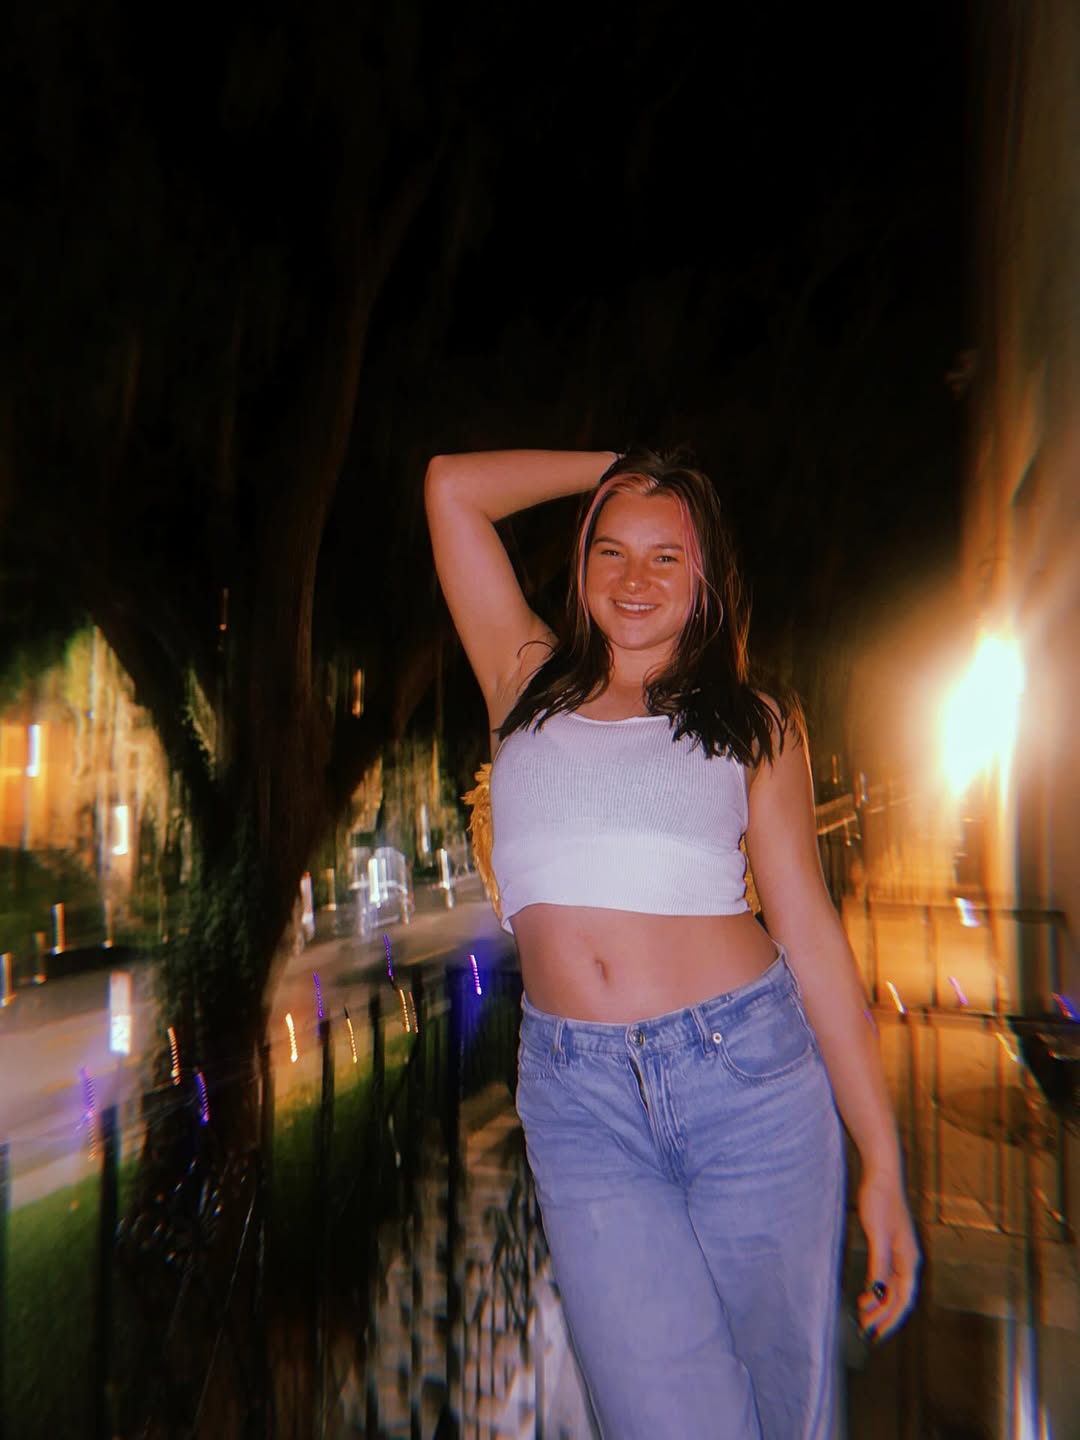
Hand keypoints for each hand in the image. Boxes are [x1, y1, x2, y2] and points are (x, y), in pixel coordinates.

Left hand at [856, 1171, 920, 1341]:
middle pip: (898, 1297)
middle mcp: (908, 1259)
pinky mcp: (890, 1244)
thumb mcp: (877, 1234)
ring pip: (892, 1288)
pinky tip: (868, 1293)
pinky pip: (887, 1275)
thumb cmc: (880, 1199)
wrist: (881, 1173)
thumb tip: (878, 1294)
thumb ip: (879, 1264)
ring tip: (863, 1316)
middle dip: (883, 1316)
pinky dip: (877, 1289)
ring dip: (880, 1304)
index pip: (903, 1299)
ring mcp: (900, 1252)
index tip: (876, 1333)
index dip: (891, 1318)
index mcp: (909, 1259)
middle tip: (864, 1330)